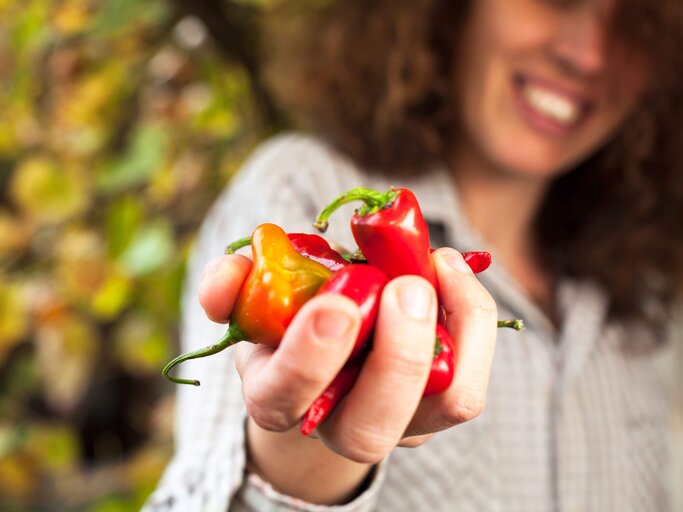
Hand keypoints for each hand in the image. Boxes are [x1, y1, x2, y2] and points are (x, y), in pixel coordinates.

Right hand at [198, 247, 497, 501]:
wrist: (329, 356)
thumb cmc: (290, 324)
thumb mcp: (254, 302)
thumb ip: (231, 284)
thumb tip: (225, 278)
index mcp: (278, 397)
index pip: (287, 396)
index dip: (310, 356)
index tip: (336, 303)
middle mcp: (339, 424)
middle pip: (371, 427)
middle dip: (396, 356)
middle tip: (405, 287)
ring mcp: (398, 422)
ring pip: (446, 404)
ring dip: (455, 330)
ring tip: (439, 262)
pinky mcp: (438, 406)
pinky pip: (471, 379)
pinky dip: (473, 319)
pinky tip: (449, 271)